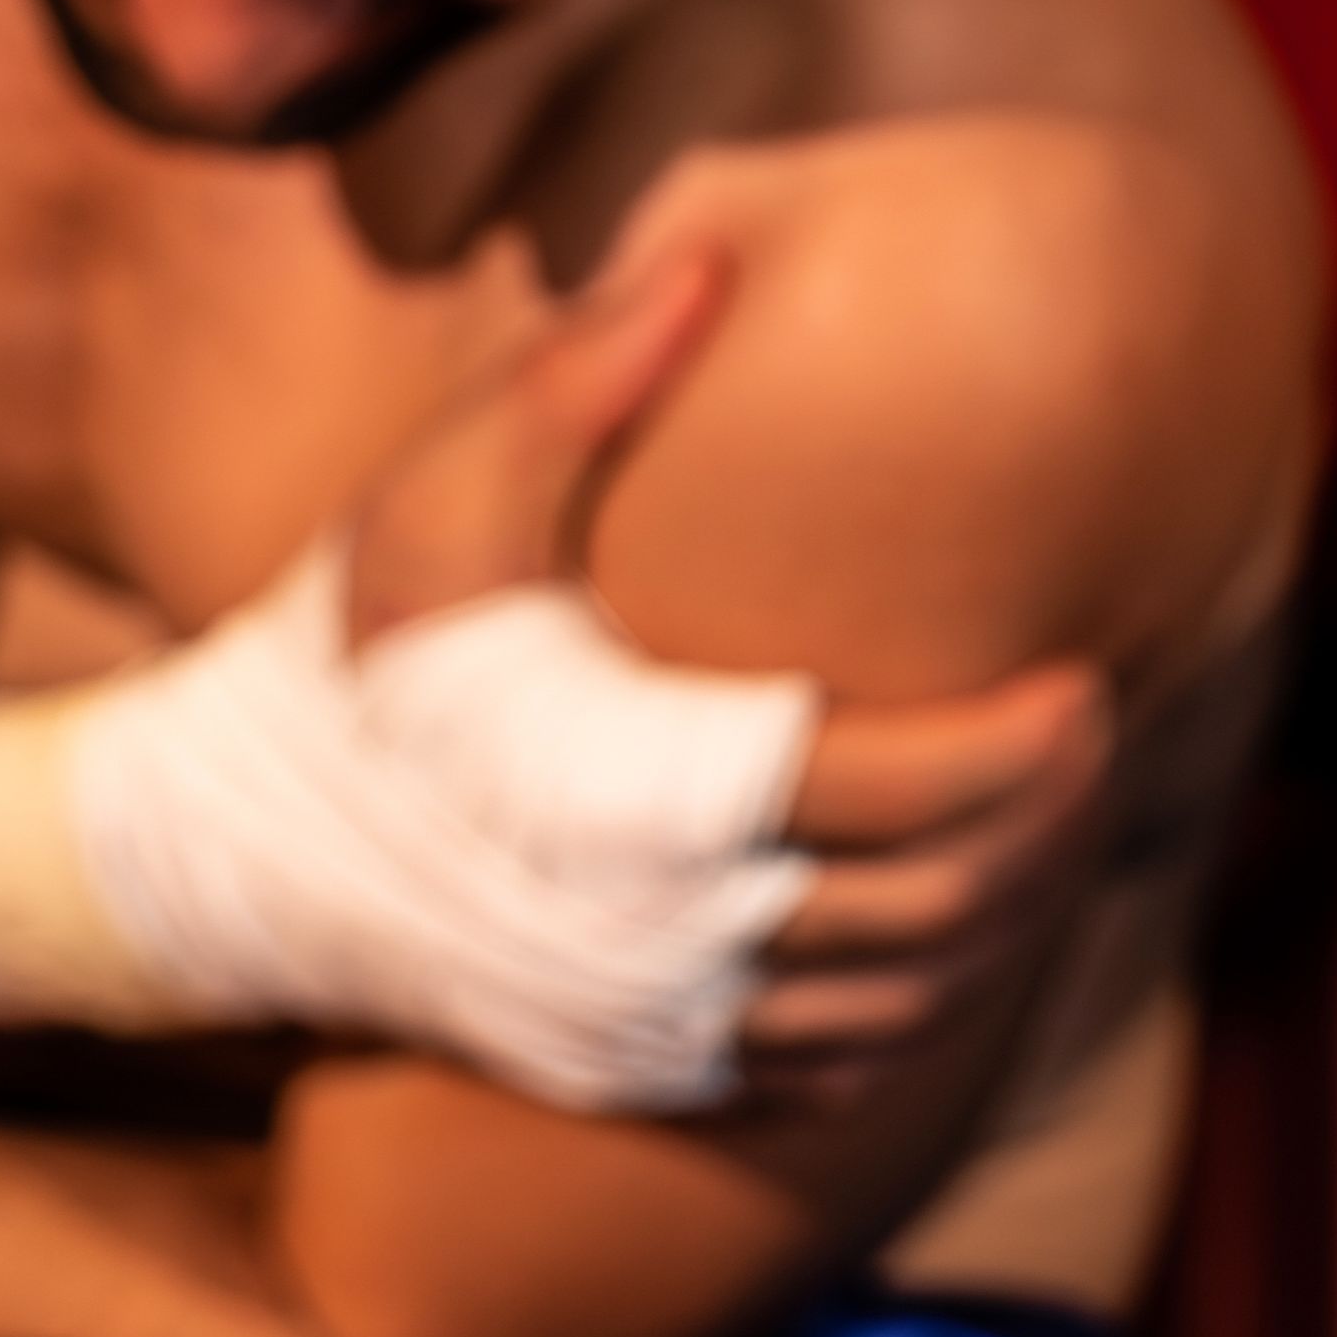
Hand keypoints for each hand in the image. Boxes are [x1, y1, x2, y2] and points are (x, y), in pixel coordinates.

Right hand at [337, 232, 1118, 1106]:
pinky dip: (923, 999)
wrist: (243, 853)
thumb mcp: (437, 499)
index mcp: (625, 797)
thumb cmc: (355, 656)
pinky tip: (954, 912)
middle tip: (1093, 732)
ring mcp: (654, 1021)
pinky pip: (836, 1066)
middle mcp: (654, 937)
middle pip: (929, 909)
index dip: (1017, 752)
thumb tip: (706, 267)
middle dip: (1047, 823)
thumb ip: (573, 379)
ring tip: (1048, 810)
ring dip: (1007, 913)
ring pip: (901, 999)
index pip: (888, 792)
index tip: (1089, 680)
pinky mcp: (646, 1069)